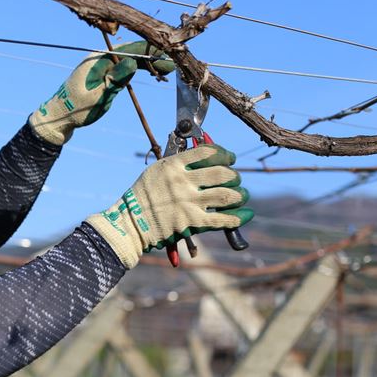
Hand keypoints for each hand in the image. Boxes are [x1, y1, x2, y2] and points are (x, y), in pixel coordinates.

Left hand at [28, 41, 174, 145]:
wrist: (59, 117)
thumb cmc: (76, 109)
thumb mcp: (98, 96)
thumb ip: (115, 79)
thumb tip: (133, 63)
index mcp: (97, 60)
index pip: (129, 49)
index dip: (149, 52)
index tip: (166, 56)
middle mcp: (100, 58)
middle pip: (131, 51)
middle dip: (152, 56)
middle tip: (171, 64)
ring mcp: (101, 64)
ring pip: (130, 58)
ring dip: (148, 62)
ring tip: (166, 68)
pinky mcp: (103, 73)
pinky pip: (125, 66)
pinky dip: (139, 68)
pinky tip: (152, 70)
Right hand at [86, 145, 252, 268]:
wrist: (130, 224)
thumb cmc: (142, 197)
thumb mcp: (156, 171)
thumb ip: (179, 164)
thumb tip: (206, 158)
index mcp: (173, 165)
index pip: (208, 152)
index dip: (225, 154)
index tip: (230, 158)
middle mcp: (182, 182)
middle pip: (222, 173)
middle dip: (234, 176)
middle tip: (235, 179)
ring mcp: (188, 203)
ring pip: (227, 195)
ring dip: (240, 195)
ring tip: (241, 195)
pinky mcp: (192, 223)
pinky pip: (223, 220)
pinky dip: (239, 217)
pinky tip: (246, 214)